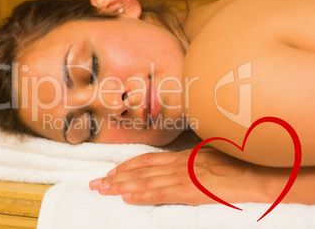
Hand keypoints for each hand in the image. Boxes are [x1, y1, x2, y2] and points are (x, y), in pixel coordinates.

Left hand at [89, 148, 265, 204]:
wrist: (260, 170)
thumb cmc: (240, 162)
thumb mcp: (212, 158)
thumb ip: (194, 163)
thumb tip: (185, 166)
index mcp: (184, 157)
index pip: (148, 160)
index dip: (127, 166)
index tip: (111, 171)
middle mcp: (179, 163)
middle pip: (140, 169)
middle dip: (116, 175)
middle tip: (95, 182)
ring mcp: (183, 175)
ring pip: (145, 180)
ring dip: (121, 185)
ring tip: (102, 189)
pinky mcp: (191, 189)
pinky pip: (161, 192)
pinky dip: (142, 194)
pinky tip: (126, 197)